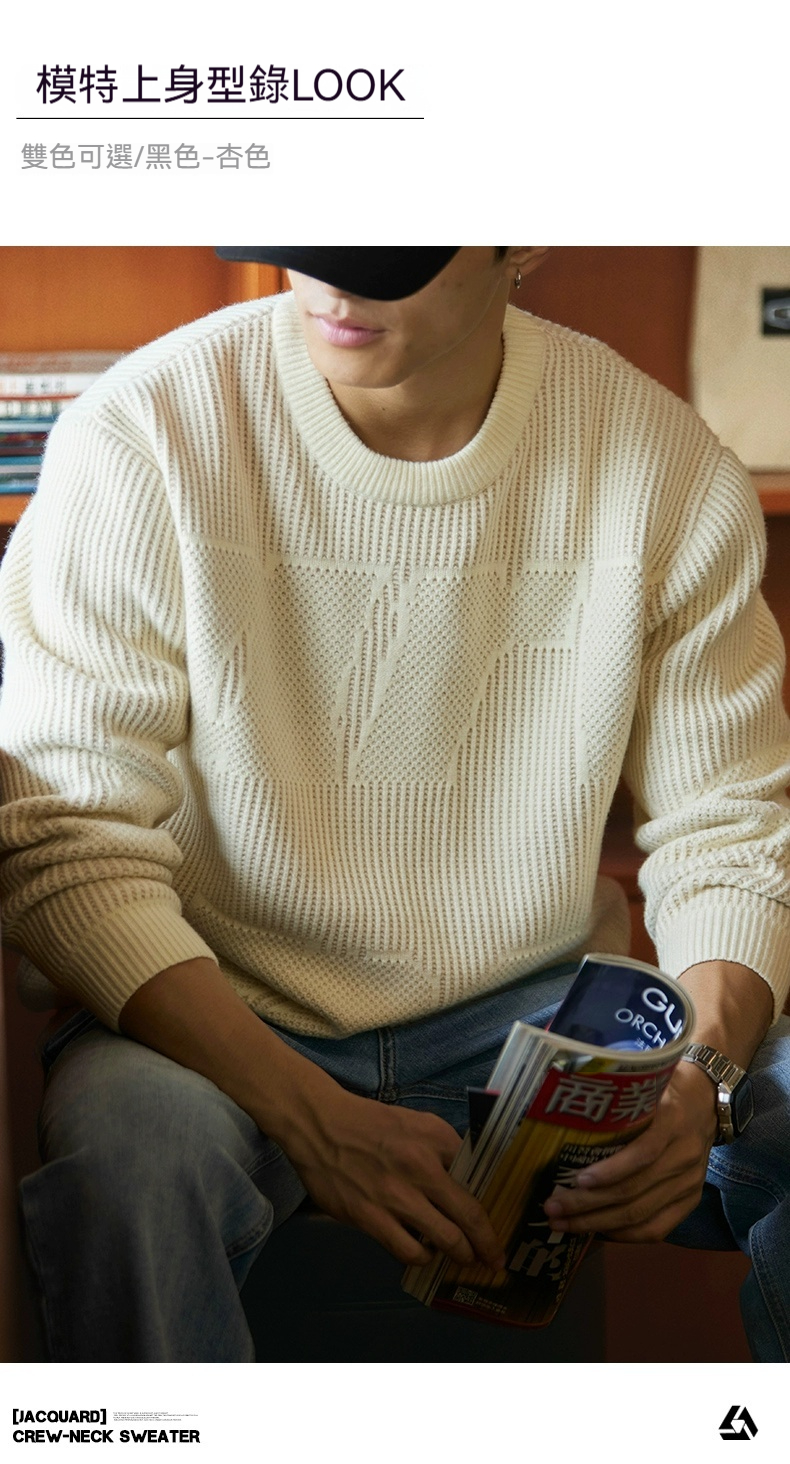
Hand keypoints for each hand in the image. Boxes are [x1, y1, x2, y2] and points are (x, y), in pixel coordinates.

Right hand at [282, 1083, 506, 1270]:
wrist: (321, 1126)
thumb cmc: (372, 1123)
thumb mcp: (417, 1122)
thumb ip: (445, 1147)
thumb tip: (470, 1178)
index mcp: (435, 1140)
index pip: (478, 1179)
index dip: (493, 1208)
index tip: (501, 1227)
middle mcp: (421, 1168)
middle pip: (469, 1217)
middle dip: (487, 1245)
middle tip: (494, 1259)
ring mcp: (395, 1196)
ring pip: (444, 1240)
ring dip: (460, 1255)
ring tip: (462, 1259)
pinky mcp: (370, 1217)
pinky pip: (408, 1250)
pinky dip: (422, 1257)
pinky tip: (424, 1254)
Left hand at [542, 1062, 718, 1242]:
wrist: (707, 1099)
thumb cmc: (664, 1087)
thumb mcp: (647, 1081)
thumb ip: (618, 1096)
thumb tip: (566, 1110)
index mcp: (673, 1120)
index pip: (643, 1153)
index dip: (610, 1171)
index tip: (576, 1179)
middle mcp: (685, 1154)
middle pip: (634, 1191)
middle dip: (588, 1204)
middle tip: (552, 1208)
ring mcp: (690, 1182)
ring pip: (641, 1214)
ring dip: (598, 1224)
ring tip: (563, 1224)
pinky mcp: (691, 1200)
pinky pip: (657, 1228)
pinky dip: (625, 1235)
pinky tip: (597, 1233)